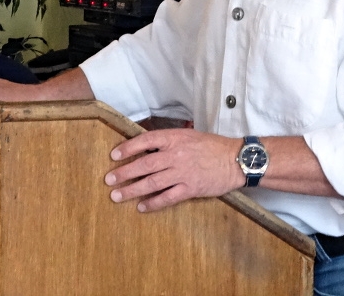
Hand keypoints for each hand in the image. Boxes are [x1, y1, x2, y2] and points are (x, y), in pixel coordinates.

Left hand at [105, 128, 243, 211]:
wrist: (236, 160)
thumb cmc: (212, 146)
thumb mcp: (189, 135)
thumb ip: (169, 141)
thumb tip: (147, 148)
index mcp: (175, 138)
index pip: (146, 141)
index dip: (128, 148)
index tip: (114, 155)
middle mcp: (176, 154)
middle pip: (144, 165)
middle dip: (124, 173)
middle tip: (108, 180)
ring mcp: (183, 173)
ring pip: (152, 182)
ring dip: (132, 190)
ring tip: (117, 196)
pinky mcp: (190, 189)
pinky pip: (167, 197)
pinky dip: (153, 203)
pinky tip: (142, 207)